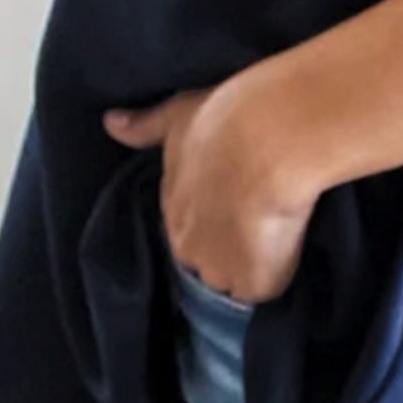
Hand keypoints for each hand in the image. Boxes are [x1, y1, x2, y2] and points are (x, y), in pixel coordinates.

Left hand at [101, 70, 320, 306]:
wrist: (269, 142)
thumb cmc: (226, 119)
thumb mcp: (180, 114)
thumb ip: (147, 126)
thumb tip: (111, 124)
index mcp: (170, 205)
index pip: (185, 224)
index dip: (210, 212)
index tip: (231, 197)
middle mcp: (187, 245)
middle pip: (204, 256)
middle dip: (224, 243)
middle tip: (256, 214)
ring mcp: (219, 269)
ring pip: (231, 277)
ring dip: (249, 262)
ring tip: (276, 232)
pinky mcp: (255, 284)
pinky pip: (264, 288)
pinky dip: (278, 271)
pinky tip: (291, 244)